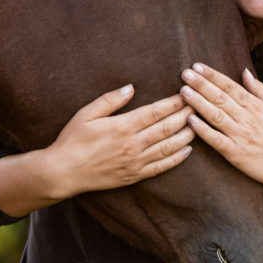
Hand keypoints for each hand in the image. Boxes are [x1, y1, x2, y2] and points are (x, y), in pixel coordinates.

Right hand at [41, 84, 195, 197]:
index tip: (186, 92)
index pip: (156, 112)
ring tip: (198, 124)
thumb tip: (131, 87)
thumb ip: (110, 100)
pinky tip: (187, 151)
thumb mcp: (86, 114)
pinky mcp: (134, 175)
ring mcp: (135, 162)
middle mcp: (133, 144)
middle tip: (199, 104)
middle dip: (185, 115)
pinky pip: (161, 167)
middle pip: (167, 128)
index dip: (173, 102)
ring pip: (169, 147)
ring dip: (186, 135)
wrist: (64, 172)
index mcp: (123, 126)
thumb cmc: (72, 140)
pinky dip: (176, 158)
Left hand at [180, 64, 262, 190]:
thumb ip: (261, 90)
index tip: (197, 66)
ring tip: (183, 92)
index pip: (230, 86)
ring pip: (216, 116)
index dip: (213, 76)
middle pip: (220, 98)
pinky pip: (216, 140)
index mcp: (256, 106)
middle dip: (201, 84)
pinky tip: (190, 121)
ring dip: (198, 103)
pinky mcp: (236, 154)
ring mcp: (241, 136)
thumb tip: (245, 71)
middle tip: (185, 73)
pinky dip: (203, 130)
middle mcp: (247, 119)